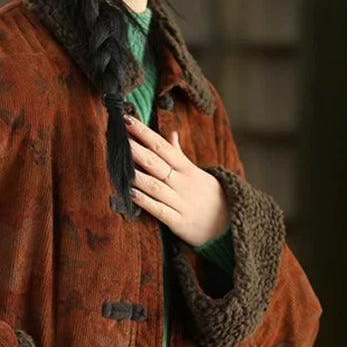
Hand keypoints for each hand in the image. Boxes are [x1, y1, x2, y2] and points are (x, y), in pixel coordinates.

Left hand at [125, 116, 228, 246]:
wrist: (228, 225)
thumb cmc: (208, 197)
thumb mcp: (197, 173)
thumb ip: (180, 155)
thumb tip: (171, 133)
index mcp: (188, 169)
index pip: (164, 147)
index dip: (146, 134)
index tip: (129, 121)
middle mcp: (183, 183)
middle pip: (157, 164)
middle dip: (137, 150)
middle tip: (119, 139)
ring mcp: (181, 202)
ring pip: (155, 186)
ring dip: (137, 175)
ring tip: (120, 165)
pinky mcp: (179, 222)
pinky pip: (159, 210)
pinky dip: (145, 202)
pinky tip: (131, 194)